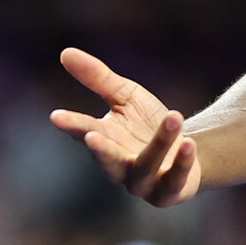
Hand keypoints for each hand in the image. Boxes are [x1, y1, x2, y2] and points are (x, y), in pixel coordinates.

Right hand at [49, 47, 201, 207]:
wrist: (185, 151)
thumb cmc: (147, 124)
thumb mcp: (125, 96)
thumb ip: (98, 78)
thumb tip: (65, 52)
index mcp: (105, 141)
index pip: (84, 132)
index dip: (72, 125)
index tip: (56, 116)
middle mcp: (118, 166)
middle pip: (108, 160)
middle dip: (101, 150)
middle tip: (93, 135)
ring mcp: (142, 182)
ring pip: (146, 166)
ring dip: (160, 143)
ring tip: (174, 115)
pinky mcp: (169, 192)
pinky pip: (174, 179)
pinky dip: (182, 162)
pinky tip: (189, 143)